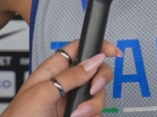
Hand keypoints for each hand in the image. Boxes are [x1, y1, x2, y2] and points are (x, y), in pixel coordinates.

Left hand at [1, 40, 118, 116]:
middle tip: (93, 88)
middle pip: (96, 71)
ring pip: (98, 95)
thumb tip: (94, 60)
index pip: (80, 48)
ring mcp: (73, 101)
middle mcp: (66, 83)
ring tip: (77, 114)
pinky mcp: (79, 115)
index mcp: (54, 69)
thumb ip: (69, 76)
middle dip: (100, 80)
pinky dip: (92, 116)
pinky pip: (97, 112)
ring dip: (93, 105)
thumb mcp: (43, 93)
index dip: (97, 45)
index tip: (113, 52)